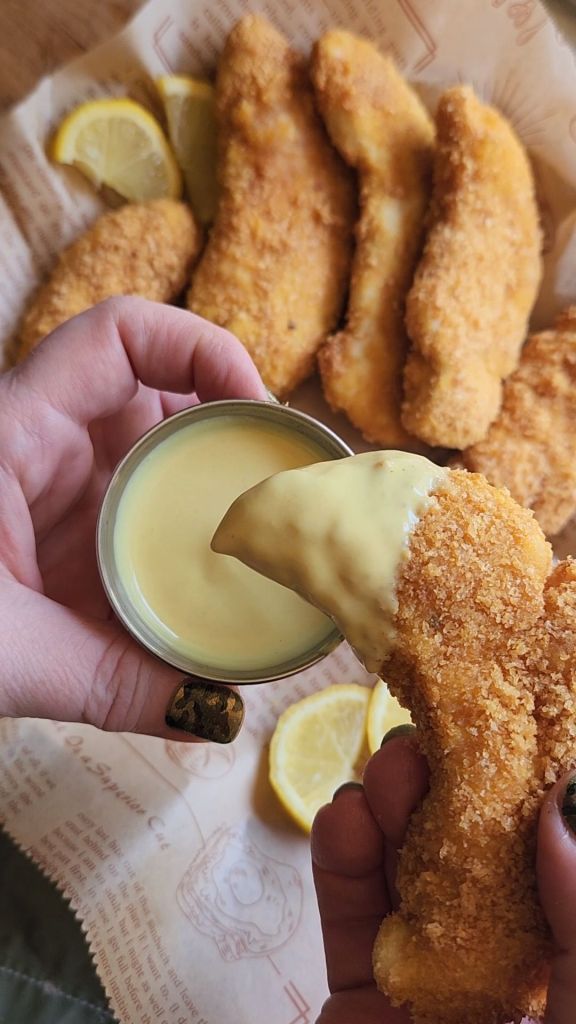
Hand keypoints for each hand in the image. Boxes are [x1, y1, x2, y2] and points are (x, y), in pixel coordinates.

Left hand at [0, 297, 265, 740]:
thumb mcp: (7, 654)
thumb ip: (112, 684)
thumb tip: (213, 712)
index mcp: (16, 434)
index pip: (120, 334)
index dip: (202, 349)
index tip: (258, 411)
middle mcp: (40, 442)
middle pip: (158, 391)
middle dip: (231, 428)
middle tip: (287, 484)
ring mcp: (51, 485)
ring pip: (153, 453)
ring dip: (213, 484)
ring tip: (269, 533)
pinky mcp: (58, 529)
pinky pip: (136, 509)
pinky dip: (181, 534)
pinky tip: (214, 582)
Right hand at [312, 734, 575, 1023]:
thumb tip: (569, 792)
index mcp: (553, 961)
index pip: (539, 857)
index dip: (521, 793)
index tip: (499, 730)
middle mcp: (494, 964)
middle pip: (466, 854)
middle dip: (445, 787)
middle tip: (430, 741)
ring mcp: (425, 980)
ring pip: (404, 872)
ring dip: (390, 808)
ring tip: (386, 770)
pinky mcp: (357, 995)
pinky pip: (348, 918)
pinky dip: (340, 857)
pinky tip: (342, 816)